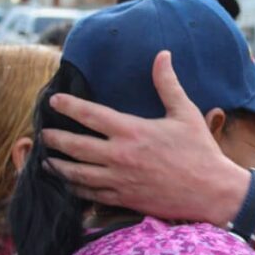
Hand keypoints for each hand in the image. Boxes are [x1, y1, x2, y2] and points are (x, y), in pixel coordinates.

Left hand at [42, 51, 249, 224]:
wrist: (212, 191)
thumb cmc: (200, 151)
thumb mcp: (185, 112)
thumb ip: (168, 84)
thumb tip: (162, 55)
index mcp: (132, 131)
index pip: (91, 115)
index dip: (69, 106)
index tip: (54, 100)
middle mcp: (120, 156)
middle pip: (76, 146)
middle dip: (55, 138)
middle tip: (43, 133)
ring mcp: (120, 180)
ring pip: (78, 174)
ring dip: (58, 166)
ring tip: (46, 160)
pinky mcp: (125, 199)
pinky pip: (91, 195)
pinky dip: (75, 189)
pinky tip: (68, 185)